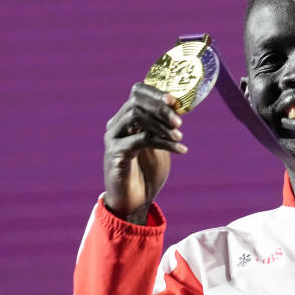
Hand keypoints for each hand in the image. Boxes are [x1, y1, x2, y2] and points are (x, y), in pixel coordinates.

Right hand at [103, 83, 186, 222]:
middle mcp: (116, 125)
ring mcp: (113, 139)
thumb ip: (165, 126)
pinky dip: (163, 143)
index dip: (156, 93)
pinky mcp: (115, 154)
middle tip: (179, 122)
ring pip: (136, 118)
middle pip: (136, 102)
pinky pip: (141, 141)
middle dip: (161, 109)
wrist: (135, 201)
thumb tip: (180, 108)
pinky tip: (181, 151)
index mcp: (127, 118)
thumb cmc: (148, 171)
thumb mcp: (160, 143)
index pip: (138, 92)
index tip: (175, 101)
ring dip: (162, 126)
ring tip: (179, 137)